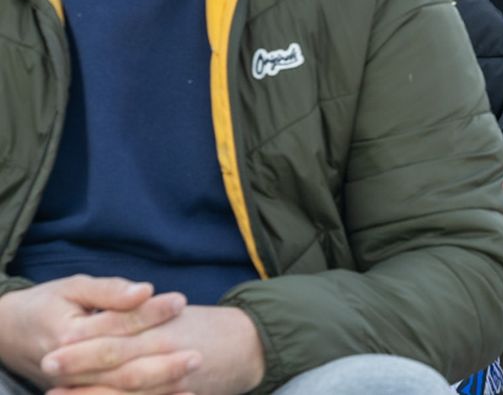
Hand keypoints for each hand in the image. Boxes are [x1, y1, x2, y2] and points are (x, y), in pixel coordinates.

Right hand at [0, 277, 186, 388]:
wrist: (9, 334)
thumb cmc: (47, 304)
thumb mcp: (73, 287)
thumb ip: (110, 291)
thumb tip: (146, 290)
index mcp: (68, 336)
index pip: (116, 326)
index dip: (150, 314)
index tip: (180, 301)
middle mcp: (70, 369)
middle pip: (121, 369)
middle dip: (162, 364)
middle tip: (199, 354)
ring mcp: (74, 386)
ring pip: (120, 392)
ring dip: (159, 388)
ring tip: (193, 378)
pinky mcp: (80, 394)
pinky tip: (177, 394)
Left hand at [40, 305, 263, 394]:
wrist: (252, 343)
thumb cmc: (208, 327)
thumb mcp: (176, 316)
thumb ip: (142, 318)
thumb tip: (104, 318)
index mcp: (163, 323)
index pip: (119, 328)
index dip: (86, 337)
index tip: (57, 341)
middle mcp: (166, 347)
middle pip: (116, 357)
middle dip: (80, 362)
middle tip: (48, 365)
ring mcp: (173, 374)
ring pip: (126, 385)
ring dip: (92, 391)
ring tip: (60, 393)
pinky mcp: (180, 393)